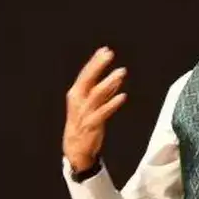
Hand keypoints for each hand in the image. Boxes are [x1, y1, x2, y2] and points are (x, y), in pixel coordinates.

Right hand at [63, 47, 126, 171]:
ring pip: (96, 94)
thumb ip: (104, 92)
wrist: (75, 148)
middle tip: (109, 54)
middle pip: (88, 80)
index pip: (86, 74)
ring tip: (120, 72)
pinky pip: (103, 112)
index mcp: (76, 94)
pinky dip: (112, 103)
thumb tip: (115, 79)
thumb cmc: (84, 123)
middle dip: (98, 66)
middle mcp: (78, 101)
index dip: (95, 62)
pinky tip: (123, 96)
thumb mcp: (91, 104)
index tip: (105, 50)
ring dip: (109, 82)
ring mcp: (84, 113)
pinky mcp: (92, 125)